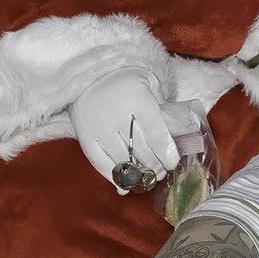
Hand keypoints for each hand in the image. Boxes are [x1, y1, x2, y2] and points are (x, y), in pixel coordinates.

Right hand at [72, 68, 179, 189]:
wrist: (89, 73)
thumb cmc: (127, 81)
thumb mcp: (149, 86)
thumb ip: (160, 111)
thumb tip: (173, 142)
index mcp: (137, 98)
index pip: (155, 133)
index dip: (166, 152)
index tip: (173, 163)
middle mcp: (116, 114)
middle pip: (140, 150)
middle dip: (154, 165)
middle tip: (162, 171)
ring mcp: (98, 126)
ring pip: (122, 160)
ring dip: (137, 173)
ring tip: (147, 176)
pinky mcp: (85, 136)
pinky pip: (100, 163)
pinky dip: (113, 176)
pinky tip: (124, 185)